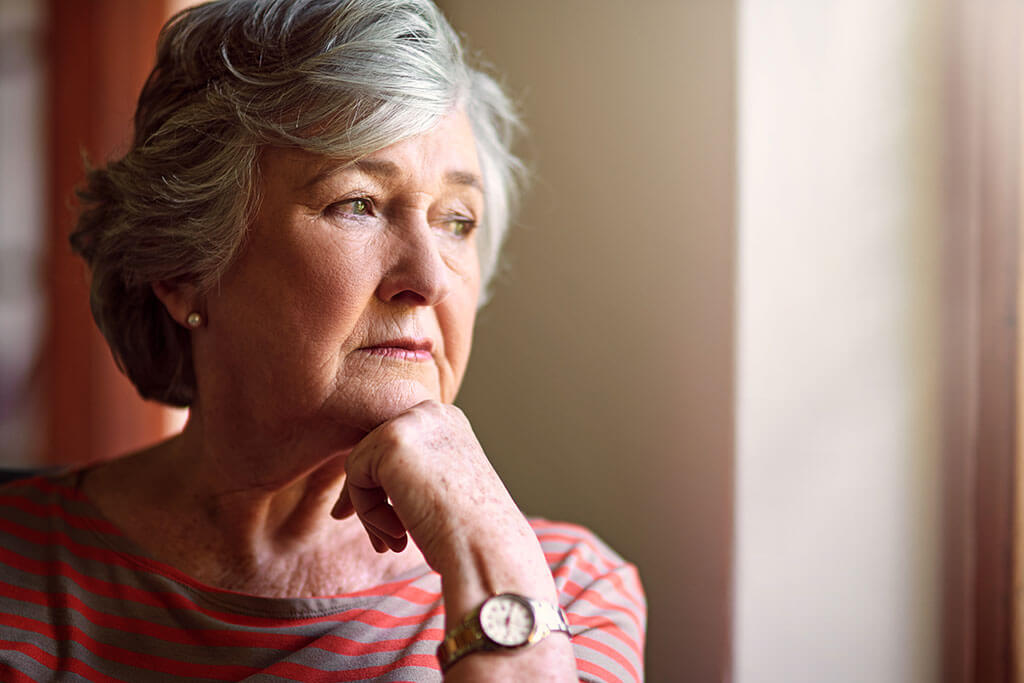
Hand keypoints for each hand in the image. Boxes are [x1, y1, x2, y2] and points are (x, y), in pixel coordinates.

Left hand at [333, 400, 576, 679]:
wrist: (486, 547)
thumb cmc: (470, 534)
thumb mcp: (442, 489)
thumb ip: (413, 474)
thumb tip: (369, 482)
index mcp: (447, 422)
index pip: (393, 447)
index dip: (383, 487)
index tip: (388, 527)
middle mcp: (431, 413)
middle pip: (373, 453)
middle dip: (372, 501)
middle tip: (386, 542)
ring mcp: (412, 423)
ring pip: (360, 466)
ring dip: (372, 512)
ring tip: (396, 541)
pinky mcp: (392, 440)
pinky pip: (354, 476)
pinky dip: (368, 512)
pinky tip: (399, 532)